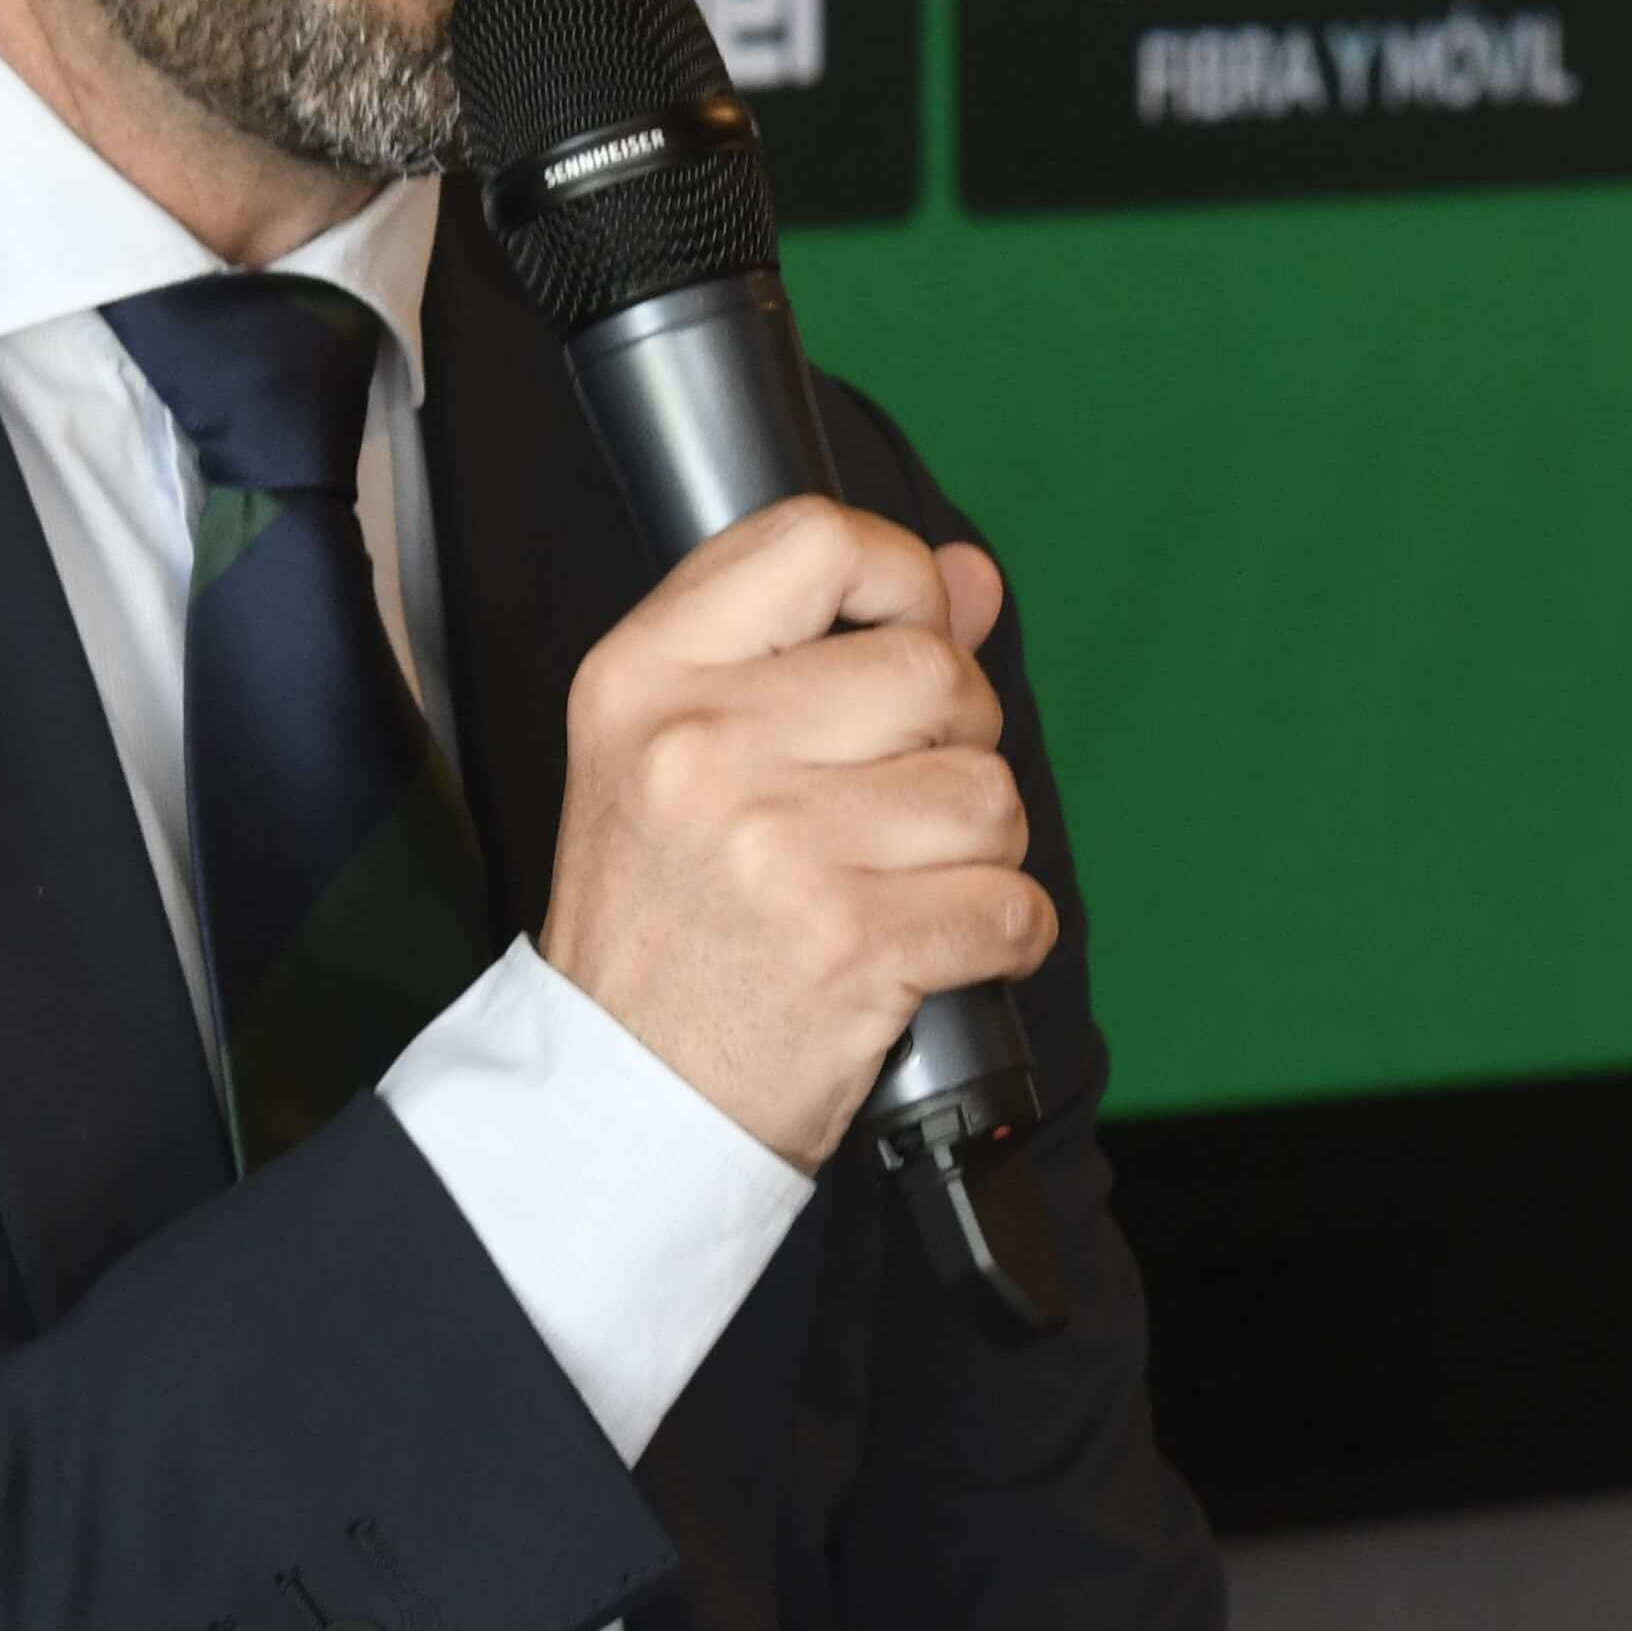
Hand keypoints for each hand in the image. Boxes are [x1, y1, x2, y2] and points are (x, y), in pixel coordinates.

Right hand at [535, 497, 1052, 1170]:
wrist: (620, 1089)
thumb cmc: (658, 917)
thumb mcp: (683, 751)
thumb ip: (823, 645)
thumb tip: (970, 577)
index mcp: (645, 676)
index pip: (815, 541)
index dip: (899, 579)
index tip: (904, 636)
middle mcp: (700, 748)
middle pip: (932, 669)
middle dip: (955, 736)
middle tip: (899, 800)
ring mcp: (775, 849)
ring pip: (988, 790)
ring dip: (979, 845)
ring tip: (904, 880)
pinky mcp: (850, 947)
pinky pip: (1011, 902)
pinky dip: (1004, 932)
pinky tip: (940, 944)